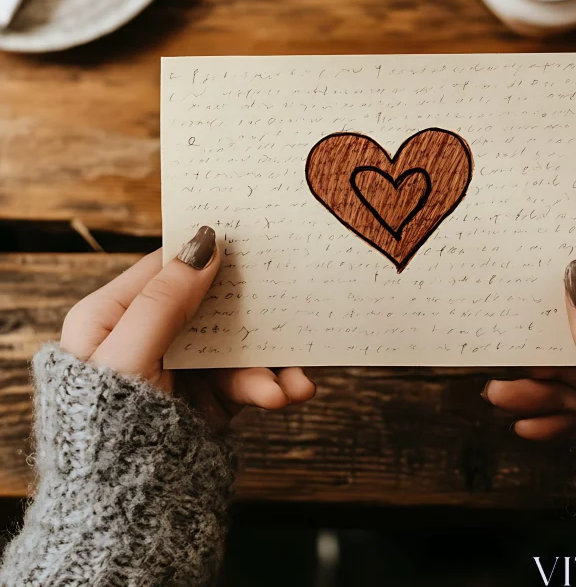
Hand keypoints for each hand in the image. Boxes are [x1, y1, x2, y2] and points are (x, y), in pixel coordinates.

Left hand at [60, 226, 315, 430]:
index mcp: (113, 316)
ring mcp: (180, 369)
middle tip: (292, 310)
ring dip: (269, 364)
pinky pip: (242, 381)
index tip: (252, 241)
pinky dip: (265, 387)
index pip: (168, 268)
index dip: (207, 254)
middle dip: (253, 317)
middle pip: (211, 307)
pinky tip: (282, 396)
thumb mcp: (128, 354)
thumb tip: (205, 242)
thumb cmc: (104, 426)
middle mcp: (149, 337)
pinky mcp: (204, 399)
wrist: (120, 511)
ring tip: (295, 384)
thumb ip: (166, 299)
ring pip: (234, 347)